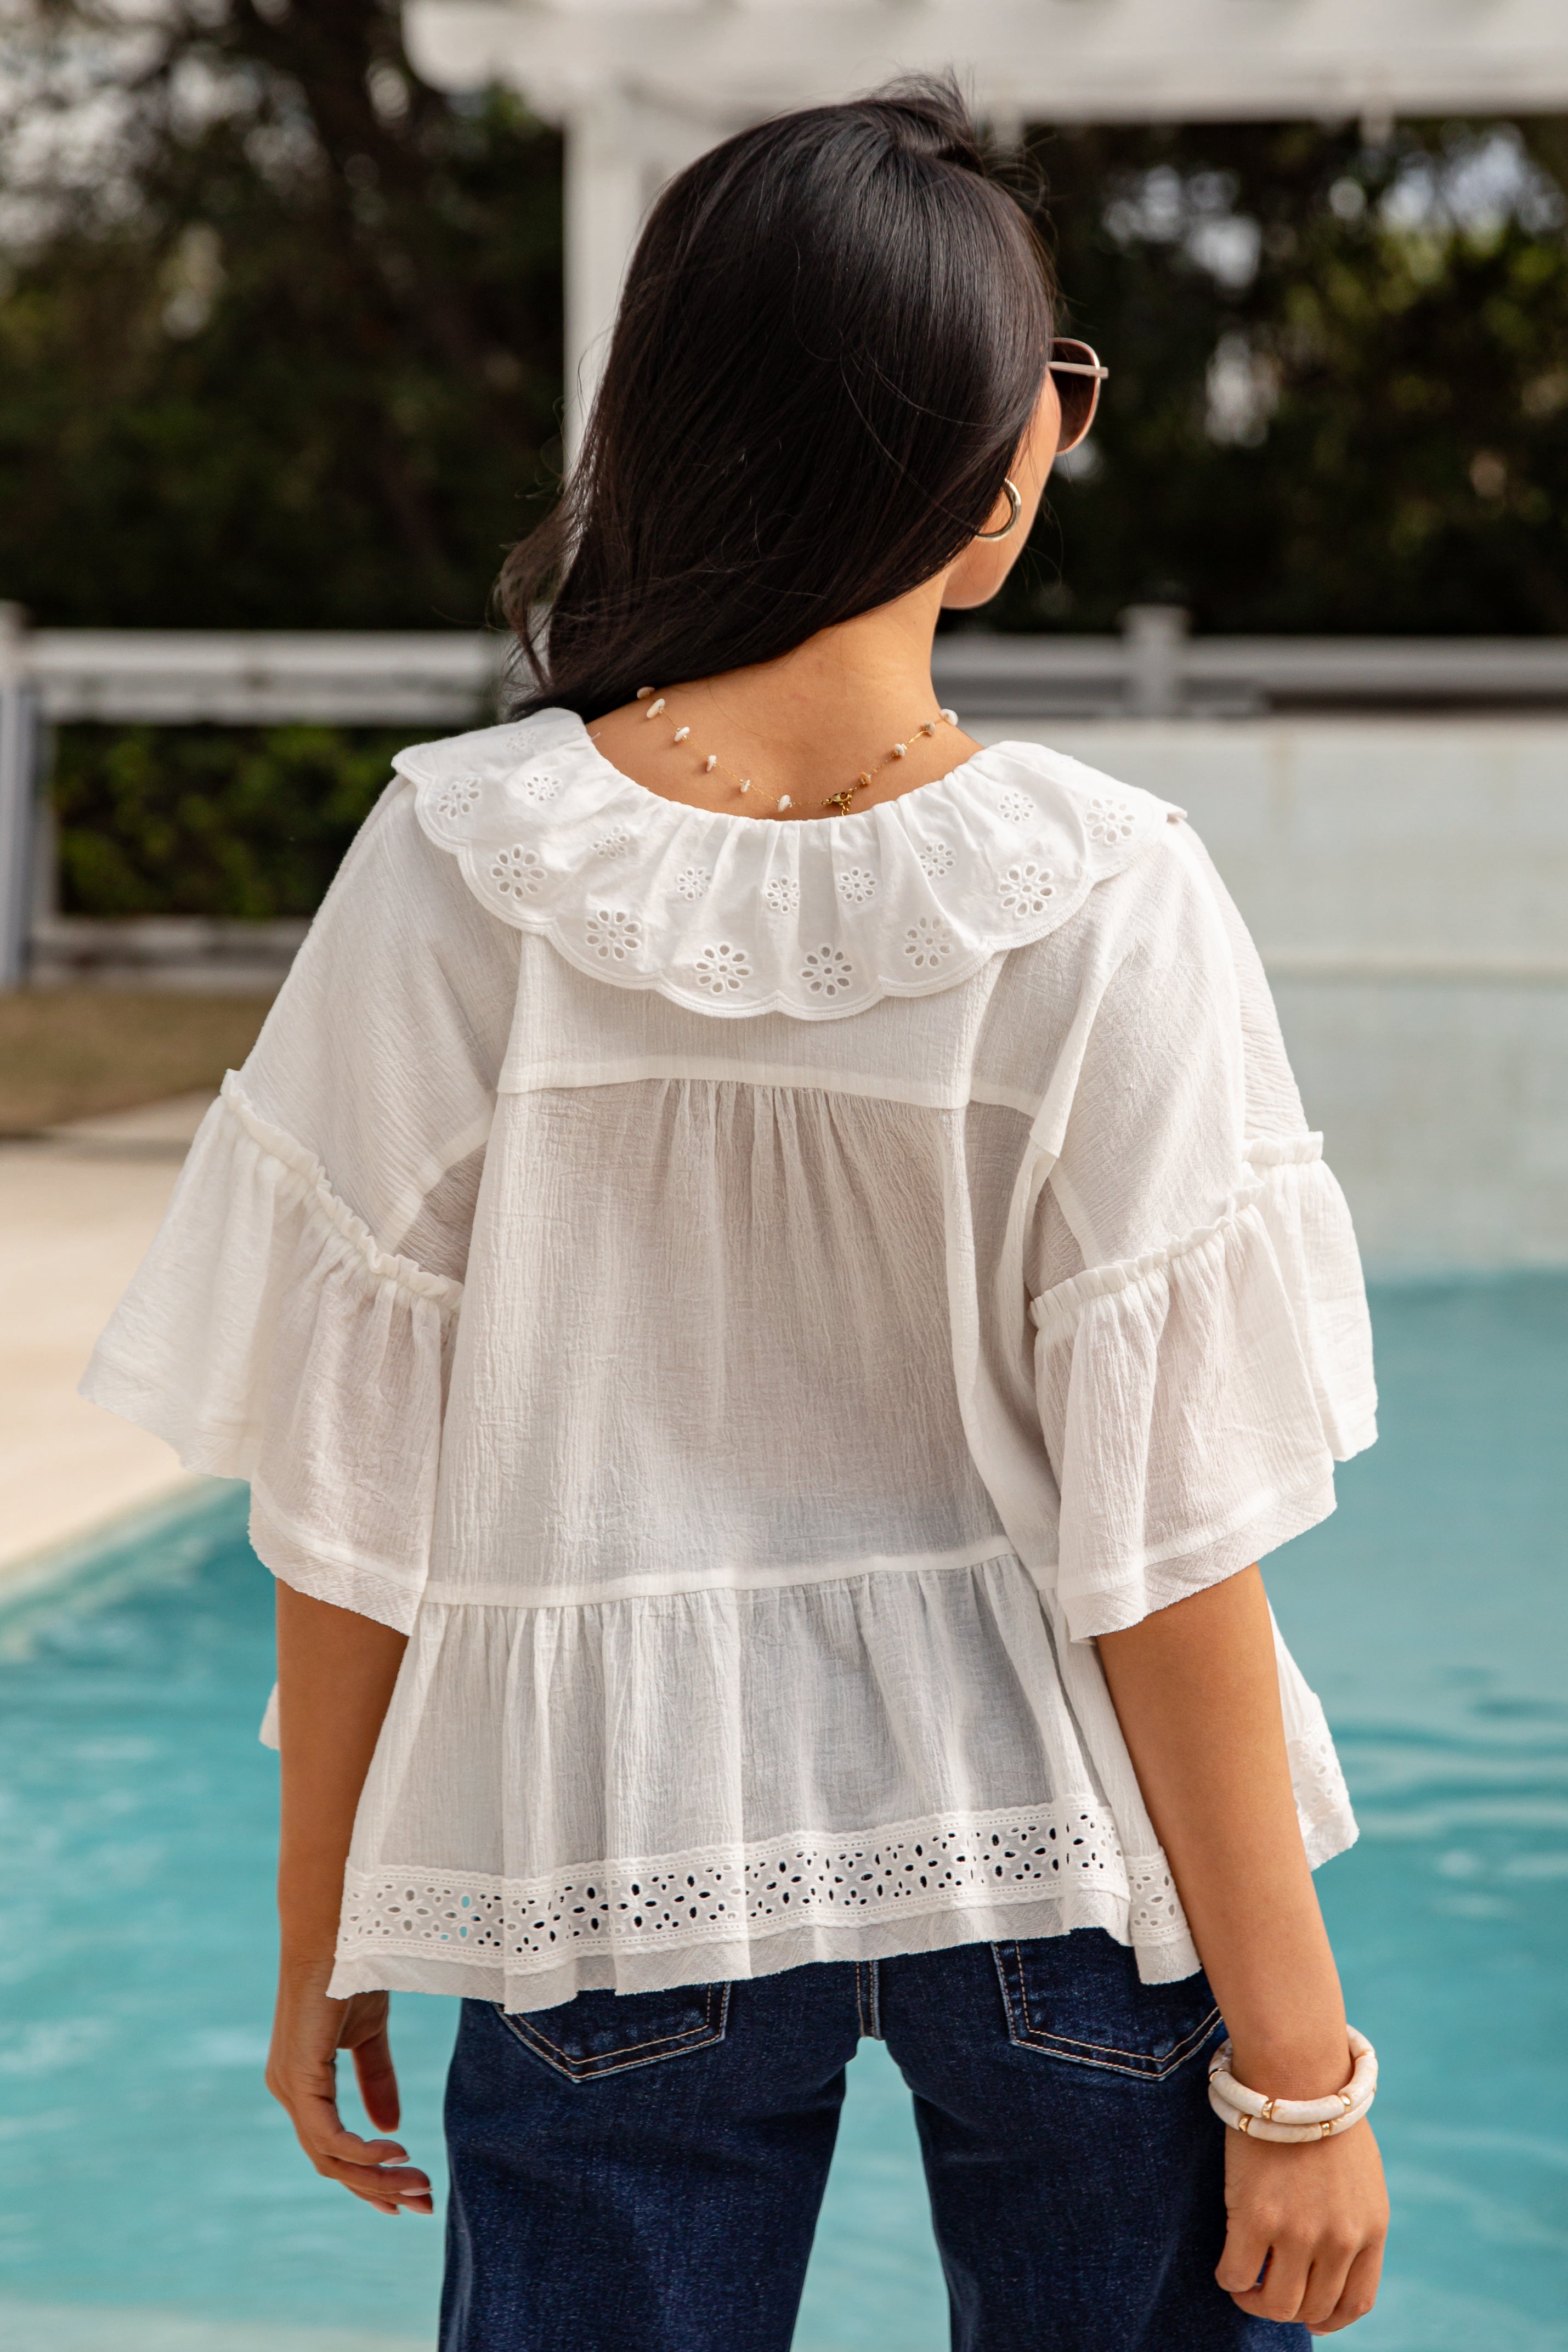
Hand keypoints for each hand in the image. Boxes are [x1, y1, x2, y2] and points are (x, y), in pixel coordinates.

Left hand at [266, 1955, 432, 2215]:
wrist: (337, 1929)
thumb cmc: (350, 1971)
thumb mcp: (370, 2035)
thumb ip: (377, 2078)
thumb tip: (390, 2127)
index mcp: (304, 2085)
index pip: (333, 2149)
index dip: (368, 2179)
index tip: (407, 2198)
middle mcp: (291, 2092)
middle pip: (332, 2164)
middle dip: (379, 2190)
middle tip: (424, 2203)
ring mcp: (291, 2086)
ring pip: (330, 2158)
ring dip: (376, 2177)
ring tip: (419, 2181)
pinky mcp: (299, 2075)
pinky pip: (326, 2135)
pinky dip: (360, 2150)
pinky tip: (394, 2150)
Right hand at [1216, 2120, 1387, 2332]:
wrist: (1296, 2071)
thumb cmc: (1322, 2113)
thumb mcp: (1360, 2175)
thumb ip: (1352, 2220)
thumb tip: (1328, 2259)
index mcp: (1370, 2229)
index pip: (1355, 2302)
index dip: (1329, 2318)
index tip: (1310, 2315)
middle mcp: (1339, 2239)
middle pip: (1313, 2308)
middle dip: (1288, 2307)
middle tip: (1267, 2289)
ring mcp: (1298, 2232)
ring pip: (1276, 2303)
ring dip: (1256, 2301)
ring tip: (1245, 2282)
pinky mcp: (1256, 2216)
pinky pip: (1236, 2274)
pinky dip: (1230, 2279)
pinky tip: (1227, 2263)